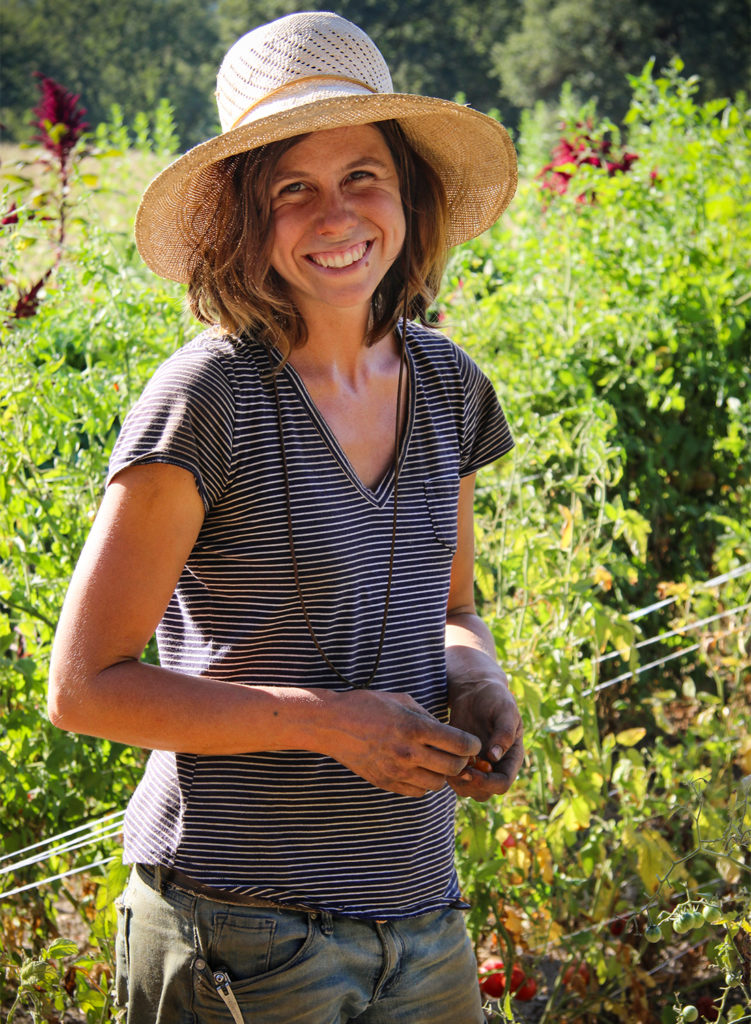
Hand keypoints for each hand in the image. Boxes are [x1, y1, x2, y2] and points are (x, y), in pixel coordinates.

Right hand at [329, 690, 480, 797]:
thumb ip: (428, 717)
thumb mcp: (402, 701)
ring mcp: (397, 771)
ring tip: (437, 762)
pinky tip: (419, 769)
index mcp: (415, 728)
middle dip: (462, 761)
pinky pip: (417, 792)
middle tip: (459, 754)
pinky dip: (424, 783)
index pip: (460, 744)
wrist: (333, 724)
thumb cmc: (368, 706)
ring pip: (437, 784)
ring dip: (443, 774)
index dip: (473, 745)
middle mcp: (409, 753)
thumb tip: (449, 733)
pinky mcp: (386, 783)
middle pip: (454, 768)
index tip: (472, 743)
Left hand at [446, 675, 523, 801]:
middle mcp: (496, 766)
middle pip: (485, 793)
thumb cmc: (495, 697)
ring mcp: (479, 765)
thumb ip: (504, 732)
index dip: (488, 782)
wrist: (476, 690)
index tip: (473, 771)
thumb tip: (495, 757)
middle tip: (458, 769)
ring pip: (468, 790)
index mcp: (512, 757)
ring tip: (450, 760)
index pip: (502, 783)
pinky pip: (454, 778)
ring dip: (457, 782)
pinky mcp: (462, 759)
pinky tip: (443, 755)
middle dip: (471, 786)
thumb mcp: (505, 710)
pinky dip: (447, 772)